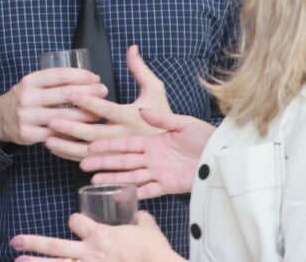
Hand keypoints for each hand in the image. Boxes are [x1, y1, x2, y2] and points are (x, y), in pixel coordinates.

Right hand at [0, 68, 107, 145]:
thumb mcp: (34, 83)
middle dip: (89, 93)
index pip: (61, 75)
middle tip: (103, 92)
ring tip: (99, 112)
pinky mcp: (28, 135)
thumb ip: (54, 81)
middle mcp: (27, 97)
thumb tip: (90, 79)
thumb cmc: (27, 97)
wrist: (0, 118)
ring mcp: (27, 117)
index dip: (81, 76)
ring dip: (85, 115)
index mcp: (30, 81)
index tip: (96, 78)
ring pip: (64, 117)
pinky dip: (72, 133)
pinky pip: (56, 135)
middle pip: (65, 95)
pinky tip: (84, 131)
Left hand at [10, 211, 181, 261]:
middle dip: (33, 243)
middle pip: (54, 245)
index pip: (75, 221)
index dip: (74, 220)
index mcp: (100, 234)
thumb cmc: (154, 250)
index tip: (77, 222)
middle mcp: (89, 252)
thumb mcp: (147, 227)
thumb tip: (138, 214)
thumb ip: (139, 219)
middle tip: (15, 241)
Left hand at [45, 45, 169, 161]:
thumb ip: (140, 69)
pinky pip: (93, 163)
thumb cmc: (163, 115)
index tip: (69, 93)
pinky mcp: (118, 163)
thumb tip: (131, 47)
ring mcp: (121, 152)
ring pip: (90, 152)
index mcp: (133, 116)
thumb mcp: (155, 90)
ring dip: (68, 147)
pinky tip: (59, 151)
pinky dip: (74, 158)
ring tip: (48, 140)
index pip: (106, 108)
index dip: (87, 100)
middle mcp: (126, 136)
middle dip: (71, 127)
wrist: (177, 149)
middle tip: (51, 119)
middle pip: (94, 133)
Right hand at [80, 108, 215, 197]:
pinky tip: (118, 194)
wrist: (221, 156)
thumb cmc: (205, 136)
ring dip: (112, 178)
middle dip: (103, 162)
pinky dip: (134, 192)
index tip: (91, 145)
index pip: (126, 143)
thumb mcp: (183, 123)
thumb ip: (161, 120)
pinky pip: (148, 190)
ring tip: (93, 181)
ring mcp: (159, 172)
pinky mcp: (168, 186)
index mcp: (154, 141)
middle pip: (123, 161)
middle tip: (84, 164)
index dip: (108, 145)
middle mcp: (153, 157)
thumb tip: (142, 110)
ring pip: (131, 176)